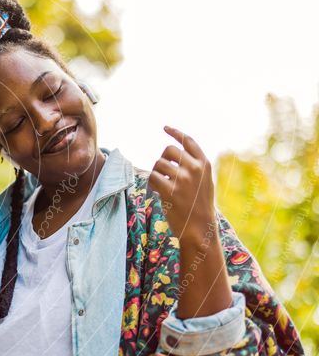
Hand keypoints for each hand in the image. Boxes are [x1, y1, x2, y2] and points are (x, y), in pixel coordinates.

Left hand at [148, 125, 217, 243]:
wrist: (199, 227)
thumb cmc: (199, 206)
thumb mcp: (204, 182)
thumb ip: (194, 167)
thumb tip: (175, 153)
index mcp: (204, 164)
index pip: (188, 141)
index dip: (175, 132)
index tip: (165, 128)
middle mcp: (194, 168)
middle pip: (169, 150)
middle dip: (162, 160)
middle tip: (164, 174)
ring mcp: (183, 179)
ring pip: (158, 163)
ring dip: (156, 173)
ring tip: (161, 185)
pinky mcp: (171, 190)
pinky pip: (152, 177)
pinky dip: (151, 183)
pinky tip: (156, 191)